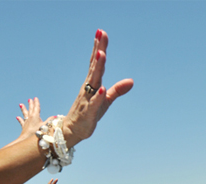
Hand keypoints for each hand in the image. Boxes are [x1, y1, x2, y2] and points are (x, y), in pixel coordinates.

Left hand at [4, 98, 50, 147]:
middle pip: (30, 109)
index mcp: (35, 116)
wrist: (27, 140)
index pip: (36, 108)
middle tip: (29, 99)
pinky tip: (17, 117)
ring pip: (25, 113)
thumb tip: (56, 116)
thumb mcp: (45, 126)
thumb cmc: (37, 133)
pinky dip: (20, 119)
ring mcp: (26, 122)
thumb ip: (50, 121)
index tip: (35, 98)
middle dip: (30, 104)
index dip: (36, 103)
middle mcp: (30, 118)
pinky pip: (22, 121)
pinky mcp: (24, 127)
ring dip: (23, 109)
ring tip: (21, 104)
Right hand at [62, 29, 133, 147]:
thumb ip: (117, 90)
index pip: (96, 63)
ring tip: (101, 54)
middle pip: (94, 67)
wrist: (74, 130)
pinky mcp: (89, 113)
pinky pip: (94, 104)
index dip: (99, 47)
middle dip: (98, 51)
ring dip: (97, 68)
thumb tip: (131, 81)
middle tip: (100, 34)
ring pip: (93, 82)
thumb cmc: (90, 113)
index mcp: (92, 83)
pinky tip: (101, 89)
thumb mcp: (106, 100)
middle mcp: (88, 88)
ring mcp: (87, 99)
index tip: (101, 32)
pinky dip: (98, 96)